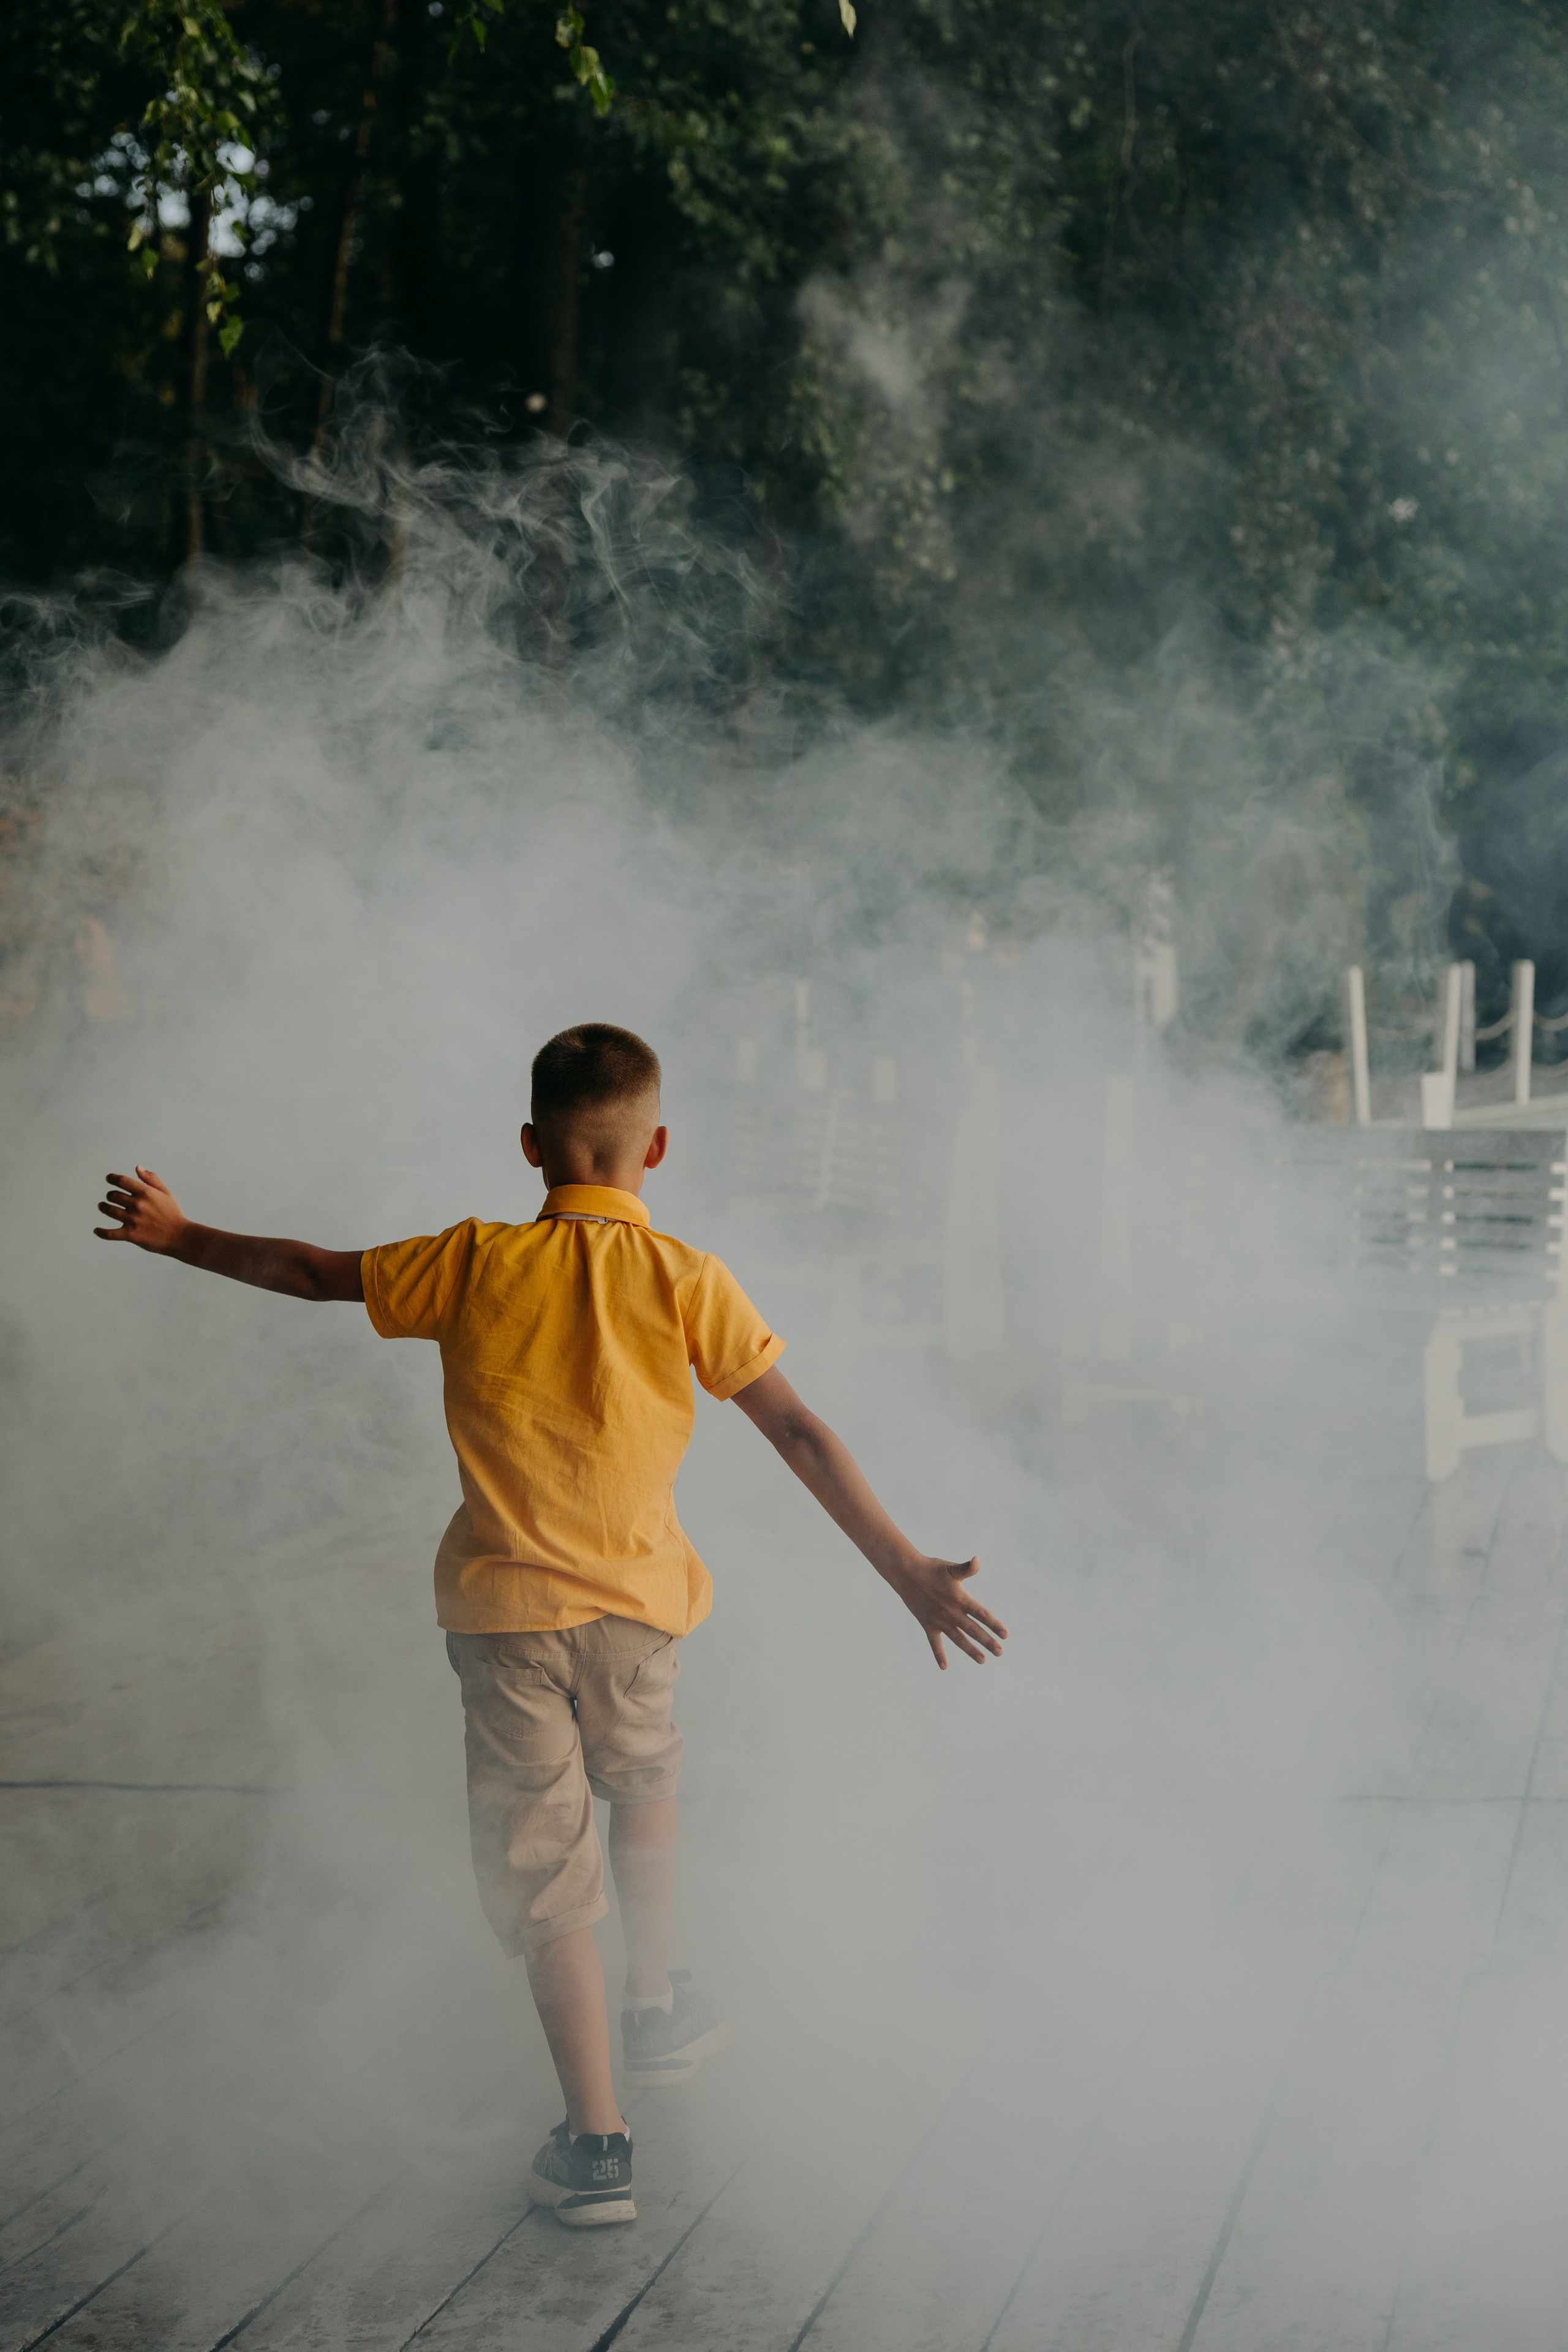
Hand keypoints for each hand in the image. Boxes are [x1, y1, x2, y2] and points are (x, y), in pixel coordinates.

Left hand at [94, 1167, 187, 1253]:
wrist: (180, 1236)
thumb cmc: (173, 1213)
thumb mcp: (166, 1193)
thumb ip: (151, 1179)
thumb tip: (137, 1167)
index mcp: (146, 1192)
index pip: (121, 1181)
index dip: (112, 1178)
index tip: (108, 1178)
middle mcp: (137, 1204)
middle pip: (113, 1195)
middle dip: (110, 1195)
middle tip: (111, 1197)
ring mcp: (133, 1220)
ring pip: (109, 1210)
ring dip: (103, 1207)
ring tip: (103, 1207)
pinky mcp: (130, 1235)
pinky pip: (110, 1233)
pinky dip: (101, 1232)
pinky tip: (96, 1230)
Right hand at [887, 1554, 1006, 1669]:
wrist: (906, 1573)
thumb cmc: (931, 1568)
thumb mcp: (951, 1568)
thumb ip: (967, 1569)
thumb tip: (978, 1560)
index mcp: (959, 1598)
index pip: (981, 1614)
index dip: (994, 1624)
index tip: (1005, 1635)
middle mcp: (951, 1612)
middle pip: (973, 1630)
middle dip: (987, 1641)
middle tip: (1000, 1652)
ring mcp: (939, 1620)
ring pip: (958, 1638)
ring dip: (970, 1650)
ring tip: (983, 1660)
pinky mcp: (928, 1624)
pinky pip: (934, 1643)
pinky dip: (938, 1654)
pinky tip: (944, 1667)